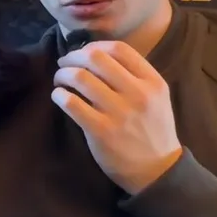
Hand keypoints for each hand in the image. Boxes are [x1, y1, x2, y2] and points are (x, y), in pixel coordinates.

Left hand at [53, 40, 182, 194]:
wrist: (158, 171)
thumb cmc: (153, 130)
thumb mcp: (156, 98)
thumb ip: (134, 76)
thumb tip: (97, 56)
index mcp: (153, 82)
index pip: (119, 48)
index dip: (94, 46)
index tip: (83, 53)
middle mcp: (138, 93)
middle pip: (95, 57)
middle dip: (73, 57)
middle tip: (64, 64)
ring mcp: (120, 112)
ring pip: (80, 77)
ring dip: (62, 74)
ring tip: (59, 80)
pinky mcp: (101, 130)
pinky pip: (71, 103)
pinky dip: (59, 95)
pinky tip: (58, 96)